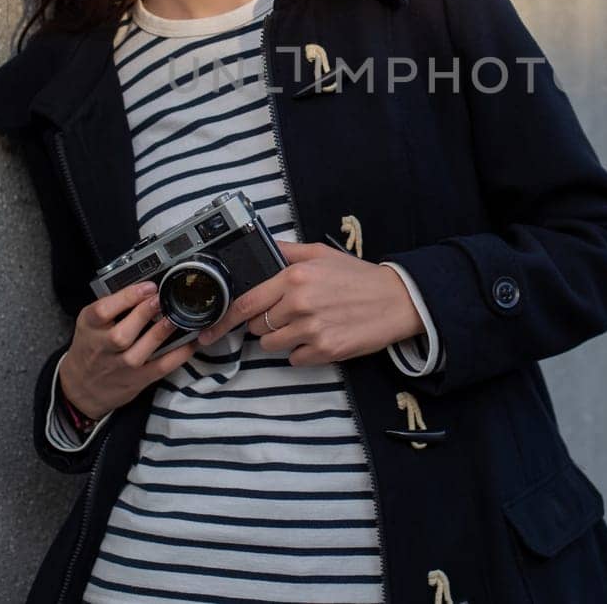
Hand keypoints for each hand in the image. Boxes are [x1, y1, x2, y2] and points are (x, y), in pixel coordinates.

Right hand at [58, 281, 198, 419]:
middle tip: (161, 299)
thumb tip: (145, 286)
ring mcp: (119, 366)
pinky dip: (178, 355)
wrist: (82, 386)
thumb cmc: (91, 347)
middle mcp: (102, 348)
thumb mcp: (91, 323)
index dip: (127, 298)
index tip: (147, 286)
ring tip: (175, 317)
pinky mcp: (136, 380)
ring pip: (140, 352)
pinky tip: (190, 342)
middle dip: (144, 314)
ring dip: (160, 333)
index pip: (103, 311)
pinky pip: (160, 367)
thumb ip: (112, 307)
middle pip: (121, 334)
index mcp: (89, 327)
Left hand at [196, 240, 424, 366]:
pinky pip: (294, 359)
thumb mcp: (321, 254)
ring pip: (272, 345)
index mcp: (294, 277)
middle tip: (289, 314)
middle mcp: (299, 303)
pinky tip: (320, 336)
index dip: (224, 320)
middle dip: (265, 323)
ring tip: (308, 324)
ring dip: (282, 339)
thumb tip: (260, 247)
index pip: (246, 303)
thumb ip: (286, 251)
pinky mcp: (324, 351)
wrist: (397, 301)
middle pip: (257, 326)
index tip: (209, 331)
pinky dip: (302, 352)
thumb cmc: (358, 277)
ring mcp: (311, 329)